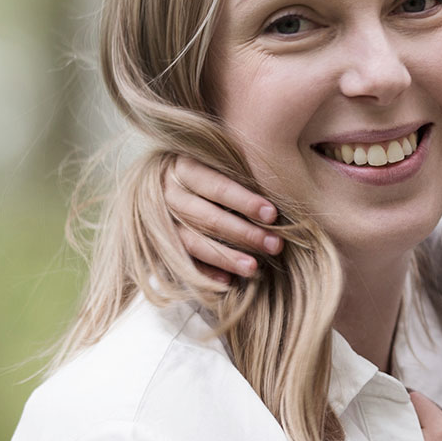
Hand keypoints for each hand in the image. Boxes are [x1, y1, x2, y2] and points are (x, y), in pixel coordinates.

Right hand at [164, 157, 282, 287]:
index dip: (244, 201)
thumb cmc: (208, 171)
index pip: (216, 186)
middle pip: (208, 217)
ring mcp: (160, 221)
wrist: (165, 184)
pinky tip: (228, 280)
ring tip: (254, 268)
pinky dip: (205, 273)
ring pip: (194, 243)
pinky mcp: (157, 246)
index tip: (273, 215)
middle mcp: (168, 193)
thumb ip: (241, 167)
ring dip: (226, 257)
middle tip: (275, 245)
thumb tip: (284, 176)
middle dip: (244, 233)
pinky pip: (182, 263)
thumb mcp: (217, 160)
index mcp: (184, 166)